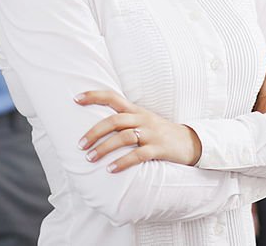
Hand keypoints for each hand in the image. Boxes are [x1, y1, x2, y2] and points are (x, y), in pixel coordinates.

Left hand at [75, 90, 201, 172]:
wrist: (190, 142)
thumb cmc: (160, 132)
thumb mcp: (143, 120)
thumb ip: (124, 120)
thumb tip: (95, 125)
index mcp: (136, 110)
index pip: (113, 97)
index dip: (94, 96)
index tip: (75, 99)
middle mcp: (142, 119)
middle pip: (114, 120)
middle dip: (94, 132)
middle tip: (80, 145)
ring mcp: (151, 133)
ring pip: (123, 137)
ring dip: (104, 148)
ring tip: (90, 159)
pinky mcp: (159, 148)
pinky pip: (138, 155)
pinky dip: (122, 162)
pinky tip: (110, 170)